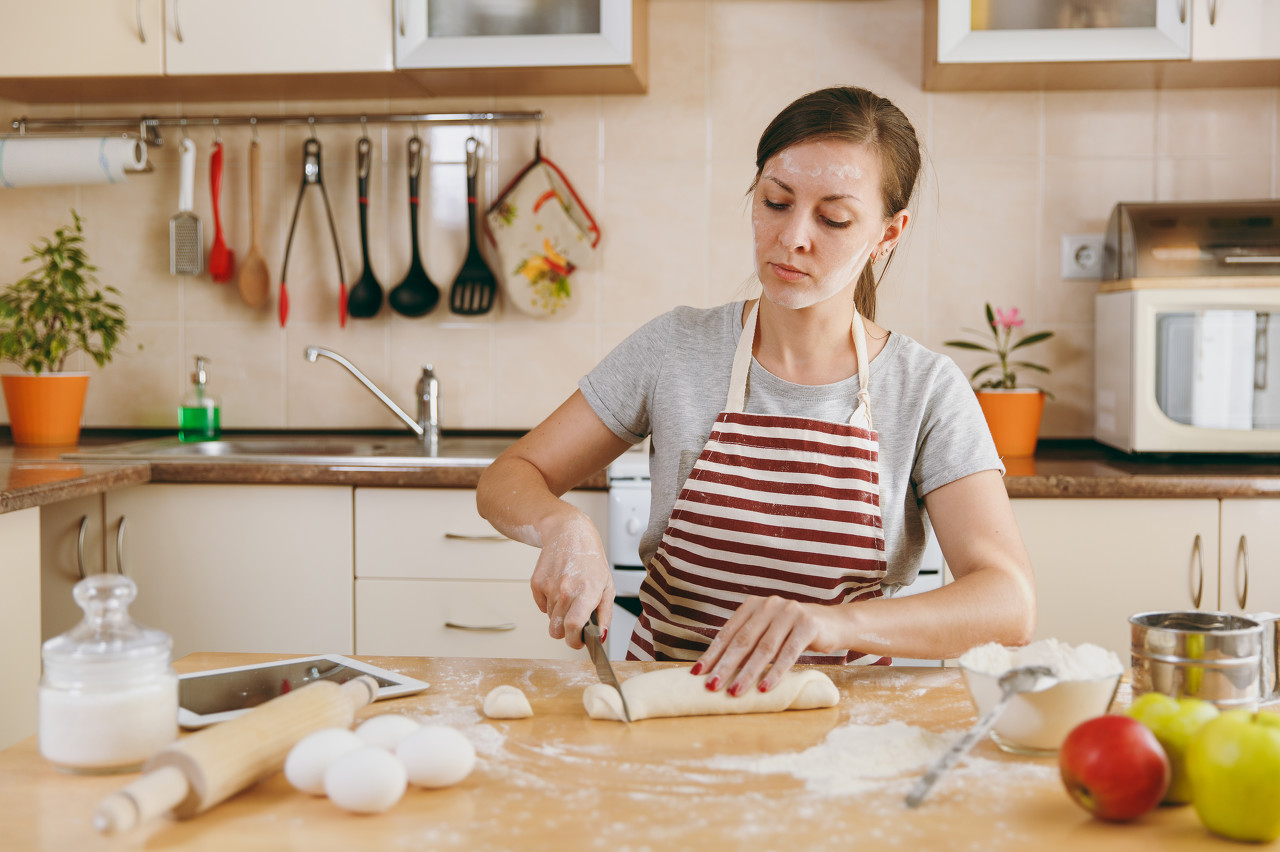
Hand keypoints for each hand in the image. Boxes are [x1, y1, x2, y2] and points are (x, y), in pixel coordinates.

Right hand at [529, 512, 613, 649]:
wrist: (568, 533)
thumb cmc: (590, 560)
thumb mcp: (607, 585)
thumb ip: (605, 614)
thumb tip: (602, 636)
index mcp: (587, 591)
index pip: (574, 626)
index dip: (574, 641)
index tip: (578, 642)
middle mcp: (566, 589)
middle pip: (557, 629)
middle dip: (565, 632)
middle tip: (574, 622)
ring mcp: (549, 586)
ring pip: (549, 619)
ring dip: (558, 615)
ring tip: (569, 596)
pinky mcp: (536, 583)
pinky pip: (541, 606)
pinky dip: (548, 603)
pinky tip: (558, 587)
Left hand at [692, 596, 842, 694]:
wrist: (834, 624)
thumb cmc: (793, 633)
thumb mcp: (768, 632)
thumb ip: (749, 642)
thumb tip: (717, 671)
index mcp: (753, 606)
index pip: (728, 632)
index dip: (713, 654)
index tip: (697, 673)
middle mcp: (769, 605)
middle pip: (742, 641)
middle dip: (725, 666)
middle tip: (711, 686)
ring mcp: (789, 612)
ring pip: (763, 648)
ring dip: (747, 673)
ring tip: (734, 692)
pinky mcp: (808, 624)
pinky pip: (788, 652)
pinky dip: (776, 672)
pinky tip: (765, 688)